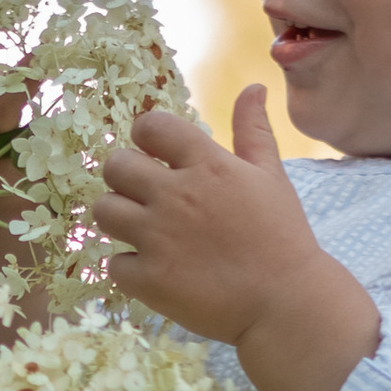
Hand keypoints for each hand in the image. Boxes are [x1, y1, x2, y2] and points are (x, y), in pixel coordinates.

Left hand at [87, 90, 379, 390]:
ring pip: (104, 212)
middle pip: (115, 167)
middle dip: (125, 177)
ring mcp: (158, 238)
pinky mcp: (148, 280)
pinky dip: (128, 268)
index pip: (150, 127)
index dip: (146, 138)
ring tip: (142, 232)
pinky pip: (112, 264)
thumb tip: (253, 86)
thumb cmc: (283, 237)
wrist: (286, 304)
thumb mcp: (271, 176)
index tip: (155, 155)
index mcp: (205, 165)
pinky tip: (152, 270)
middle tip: (144, 196)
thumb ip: (253, 130)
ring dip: (118, 218)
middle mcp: (175, 195)